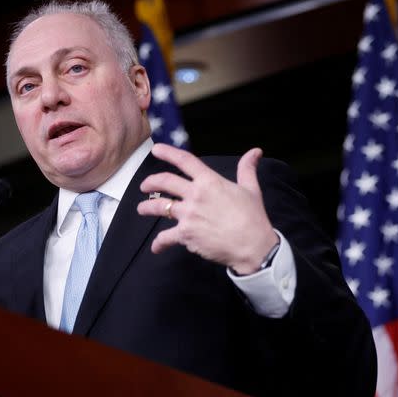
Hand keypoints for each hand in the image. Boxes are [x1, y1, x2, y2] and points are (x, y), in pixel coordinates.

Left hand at [136, 143, 279, 273]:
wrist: (252, 245)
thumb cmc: (253, 218)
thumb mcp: (251, 189)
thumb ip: (247, 169)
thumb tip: (255, 152)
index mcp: (210, 182)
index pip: (185, 161)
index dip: (168, 152)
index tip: (156, 149)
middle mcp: (195, 195)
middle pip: (164, 182)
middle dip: (150, 182)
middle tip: (144, 186)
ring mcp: (188, 215)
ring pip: (159, 207)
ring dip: (147, 208)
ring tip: (142, 209)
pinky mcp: (186, 235)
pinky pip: (165, 237)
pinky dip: (159, 243)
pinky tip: (156, 247)